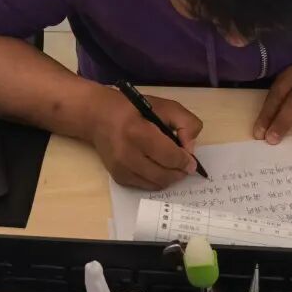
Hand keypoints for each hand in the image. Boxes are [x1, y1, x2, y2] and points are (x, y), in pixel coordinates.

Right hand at [89, 89, 203, 189]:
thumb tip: (190, 149)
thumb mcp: (165, 106)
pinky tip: (158, 167)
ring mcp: (120, 168)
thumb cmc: (134, 109)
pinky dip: (157, 179)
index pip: (169, 156)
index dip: (185, 161)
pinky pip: (146, 186)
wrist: (99, 117)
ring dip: (170, 178)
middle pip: (164, 174)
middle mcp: (126, 154)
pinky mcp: (118, 177)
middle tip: (186, 166)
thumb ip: (186, 123)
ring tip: (174, 166)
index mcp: (138, 132)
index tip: (192, 161)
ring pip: (156, 183)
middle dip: (180, 172)